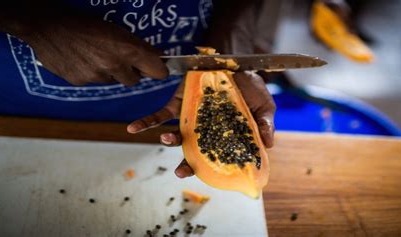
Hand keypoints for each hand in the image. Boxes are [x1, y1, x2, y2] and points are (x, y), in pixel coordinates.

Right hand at [21, 13, 167, 85]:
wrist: (46, 24)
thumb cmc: (83, 22)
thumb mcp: (115, 29)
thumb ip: (136, 46)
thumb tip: (155, 58)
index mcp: (127, 49)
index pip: (158, 71)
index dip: (158, 70)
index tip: (155, 68)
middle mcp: (114, 65)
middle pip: (134, 81)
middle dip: (130, 72)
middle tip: (119, 58)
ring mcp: (96, 76)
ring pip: (112, 81)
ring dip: (109, 72)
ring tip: (95, 54)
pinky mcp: (80, 82)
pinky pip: (94, 81)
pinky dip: (91, 73)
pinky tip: (81, 59)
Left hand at [126, 71, 275, 177]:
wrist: (234, 61)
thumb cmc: (251, 87)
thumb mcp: (264, 106)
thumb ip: (264, 125)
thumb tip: (268, 146)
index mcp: (225, 136)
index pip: (217, 157)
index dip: (211, 169)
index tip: (207, 177)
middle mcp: (206, 132)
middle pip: (195, 152)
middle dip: (187, 164)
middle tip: (182, 172)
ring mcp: (190, 119)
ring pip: (177, 136)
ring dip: (169, 141)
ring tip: (167, 139)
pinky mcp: (177, 104)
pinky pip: (159, 115)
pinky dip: (146, 123)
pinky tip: (132, 128)